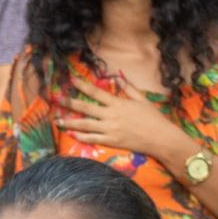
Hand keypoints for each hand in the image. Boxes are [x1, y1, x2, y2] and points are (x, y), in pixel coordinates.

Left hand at [55, 76, 189, 160]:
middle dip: (68, 103)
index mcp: (118, 103)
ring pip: (85, 125)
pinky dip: (81, 137)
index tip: (70, 79)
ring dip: (70, 122)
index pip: (95, 92)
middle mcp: (111, 115)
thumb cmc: (155, 119)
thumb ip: (129, 88)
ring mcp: (110, 129)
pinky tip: (72, 134)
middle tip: (55, 100)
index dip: (82, 85)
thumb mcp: (143, 100)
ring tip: (58, 120)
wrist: (162, 139)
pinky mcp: (112, 141)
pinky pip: (93, 139)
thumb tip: (119, 77)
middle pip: (85, 108)